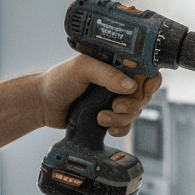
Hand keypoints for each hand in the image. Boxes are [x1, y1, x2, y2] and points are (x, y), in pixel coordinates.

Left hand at [37, 55, 162, 136]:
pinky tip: (108, 128)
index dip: (150, 82)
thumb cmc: (59, 80)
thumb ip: (107, 74)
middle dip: (132, 104)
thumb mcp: (82, 68)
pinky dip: (121, 129)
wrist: (43, 104)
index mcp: (117, 65)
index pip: (146, 71)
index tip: (143, 90)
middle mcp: (119, 82)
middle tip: (115, 105)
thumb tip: (130, 86)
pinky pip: (127, 126)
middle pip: (144, 95)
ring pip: (135, 112)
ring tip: (101, 117)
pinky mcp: (110, 117)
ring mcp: (115, 100)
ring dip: (121, 118)